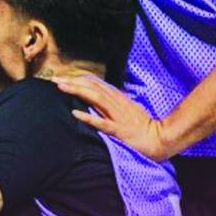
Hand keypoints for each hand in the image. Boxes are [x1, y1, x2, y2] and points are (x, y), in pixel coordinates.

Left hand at [53, 75, 168, 160]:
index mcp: (118, 98)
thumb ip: (112, 101)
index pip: (95, 83)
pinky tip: (75, 113)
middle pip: (92, 87)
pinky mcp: (120, 130)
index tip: (62, 77)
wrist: (161, 139)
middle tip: (55, 80)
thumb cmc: (142, 125)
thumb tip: (97, 94)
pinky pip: (102, 123)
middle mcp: (117, 103)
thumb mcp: (126, 108)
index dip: (78, 79)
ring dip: (77, 92)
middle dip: (73, 82)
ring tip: (61, 88)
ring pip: (96, 99)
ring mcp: (118, 116)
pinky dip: (88, 117)